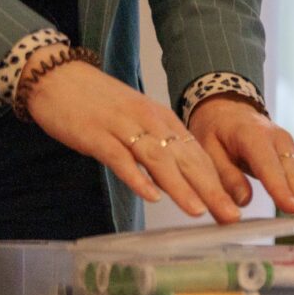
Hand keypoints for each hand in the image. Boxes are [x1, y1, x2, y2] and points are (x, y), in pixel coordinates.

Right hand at [24, 51, 240, 222]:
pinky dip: (137, 177)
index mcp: (163, 120)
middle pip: (186, 160)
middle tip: (230, 217)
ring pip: (159, 160)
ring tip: (199, 211)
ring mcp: (123, 127)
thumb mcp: (137, 123)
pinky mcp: (96, 134)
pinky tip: (151, 196)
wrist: (59, 77)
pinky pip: (120, 158)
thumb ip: (157, 151)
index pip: (198, 156)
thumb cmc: (99, 105)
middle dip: (210, 190)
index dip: (218, 183)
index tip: (234, 209)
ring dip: (180, 187)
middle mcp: (150, 122)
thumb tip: (176, 184)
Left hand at [187, 95, 293, 216]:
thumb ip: (225, 176)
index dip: (281, 188)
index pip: (268, 166)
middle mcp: (278, 139)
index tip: (292, 208)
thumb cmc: (215, 131)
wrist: (228, 110)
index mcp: (253, 135)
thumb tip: (243, 201)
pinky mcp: (293, 156)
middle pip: (292, 172)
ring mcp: (289, 147)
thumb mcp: (207, 150)